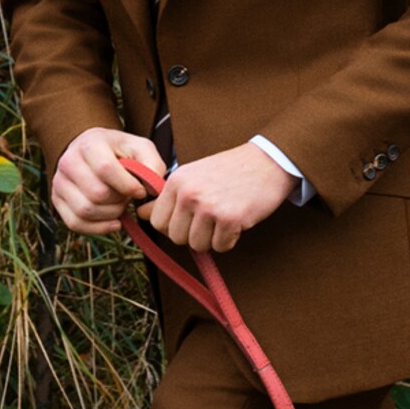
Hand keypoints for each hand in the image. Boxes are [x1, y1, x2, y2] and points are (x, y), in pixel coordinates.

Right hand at [51, 128, 173, 235]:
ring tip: (119, 204)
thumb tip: (150, 189)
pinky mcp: (57, 200)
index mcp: (89, 144)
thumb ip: (152, 165)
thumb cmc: (120, 151)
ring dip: (110, 214)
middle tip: (127, 196)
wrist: (92, 151)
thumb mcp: (141, 149)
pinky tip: (114, 221)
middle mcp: (68, 161)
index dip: (128, 186)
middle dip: (119, 200)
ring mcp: (59, 182)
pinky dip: (98, 228)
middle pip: (96, 194)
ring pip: (85, 211)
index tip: (140, 191)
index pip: (105, 169)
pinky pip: (75, 223)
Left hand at [122, 140, 298, 253]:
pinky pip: (220, 247)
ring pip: (197, 245)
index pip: (156, 221)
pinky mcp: (230, 219)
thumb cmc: (231, 170)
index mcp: (177, 181)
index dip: (172, 225)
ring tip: (223, 219)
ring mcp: (209, 206)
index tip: (188, 219)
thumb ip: (169, 196)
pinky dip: (230, 240)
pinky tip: (237, 221)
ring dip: (212, 239)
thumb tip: (141, 214)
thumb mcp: (194, 175)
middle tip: (210, 220)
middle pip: (175, 237)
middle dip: (192, 235)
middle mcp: (189, 193)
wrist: (268, 162)